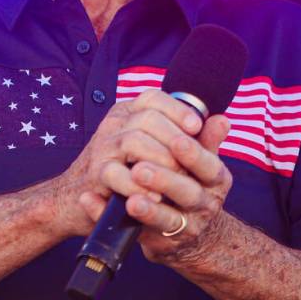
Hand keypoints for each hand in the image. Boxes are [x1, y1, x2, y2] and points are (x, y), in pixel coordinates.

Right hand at [49, 88, 205, 237]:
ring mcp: (102, 147)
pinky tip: (156, 198)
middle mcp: (113, 124)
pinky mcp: (95, 174)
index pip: (153, 97)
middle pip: (148, 118)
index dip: (177, 110)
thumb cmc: (126, 174)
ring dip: (160, 162)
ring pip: (134, 140)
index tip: (196, 127)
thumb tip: (224, 120)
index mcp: (128, 112)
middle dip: (173, 140)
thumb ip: (189, 139)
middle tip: (189, 164)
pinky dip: (140, 187)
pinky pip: (118, 174)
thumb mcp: (158, 152)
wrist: (76, 201)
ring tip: (176, 180)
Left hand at [78, 105, 233, 266]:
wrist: (191, 233)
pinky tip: (101, 203)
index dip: (194, 154)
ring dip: (147, 208)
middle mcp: (204, 205)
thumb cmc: (192, 183)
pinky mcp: (160, 242)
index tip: (177, 140)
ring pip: (167, 219)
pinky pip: (138, 232)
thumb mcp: (203, 161)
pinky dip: (115, 217)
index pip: (209, 166)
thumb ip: (207, 140)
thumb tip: (220, 119)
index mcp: (216, 181)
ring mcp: (184, 227)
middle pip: (188, 193)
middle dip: (165, 180)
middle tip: (140, 168)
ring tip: (129, 198)